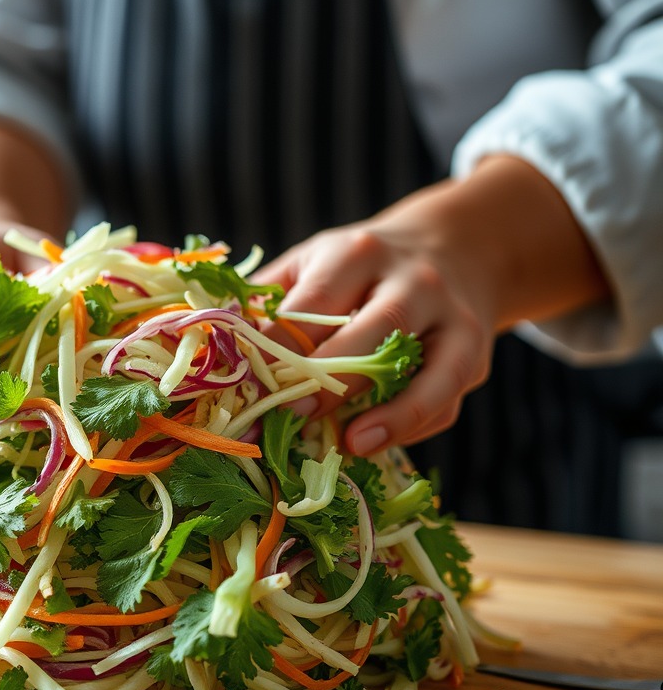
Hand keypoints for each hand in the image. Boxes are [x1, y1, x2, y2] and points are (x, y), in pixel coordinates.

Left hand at [252, 156, 609, 454]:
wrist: (454, 247)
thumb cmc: (362, 267)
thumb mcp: (313, 262)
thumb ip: (268, 300)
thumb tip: (216, 347)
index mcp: (357, 254)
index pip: (313, 304)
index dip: (280, 348)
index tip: (248, 385)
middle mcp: (412, 280)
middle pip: (376, 330)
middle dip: (332, 377)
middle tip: (291, 414)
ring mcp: (450, 317)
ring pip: (428, 368)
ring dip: (391, 410)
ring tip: (351, 442)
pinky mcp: (473, 353)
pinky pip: (446, 396)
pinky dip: (414, 425)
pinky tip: (376, 442)